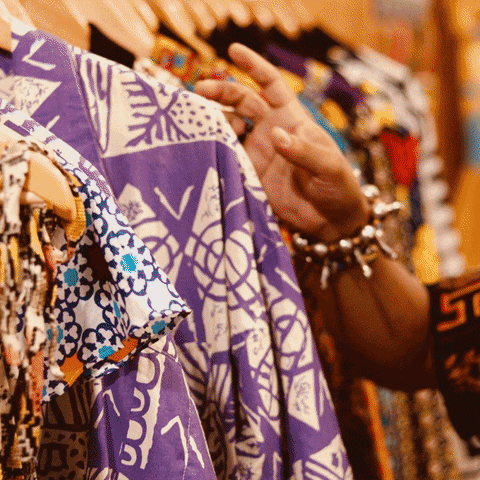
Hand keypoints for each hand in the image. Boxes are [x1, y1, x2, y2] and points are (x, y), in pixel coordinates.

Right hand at [195, 43, 369, 241]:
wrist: (331, 220)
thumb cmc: (338, 185)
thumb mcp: (327, 164)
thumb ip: (302, 150)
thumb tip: (273, 135)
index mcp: (291, 119)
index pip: (271, 85)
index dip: (254, 66)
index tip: (233, 50)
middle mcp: (270, 132)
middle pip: (242, 103)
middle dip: (222, 92)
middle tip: (200, 90)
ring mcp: (258, 154)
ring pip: (229, 129)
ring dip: (215, 122)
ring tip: (200, 124)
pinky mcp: (249, 176)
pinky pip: (227, 159)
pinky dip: (214, 152)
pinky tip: (200, 148)